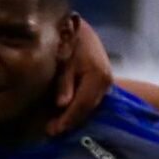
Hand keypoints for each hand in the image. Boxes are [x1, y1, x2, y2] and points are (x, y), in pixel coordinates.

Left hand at [47, 19, 112, 135]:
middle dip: (70, 121)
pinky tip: (66, 112)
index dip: (67, 119)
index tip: (53, 130)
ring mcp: (106, 82)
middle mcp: (105, 81)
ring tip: (57, 125)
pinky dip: (78, 107)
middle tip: (52, 131)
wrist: (79, 26)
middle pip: (87, 108)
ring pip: (90, 105)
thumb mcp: (64, 59)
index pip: (82, 105)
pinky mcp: (102, 81)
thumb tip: (62, 104)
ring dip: (74, 115)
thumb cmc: (69, 40)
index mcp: (97, 76)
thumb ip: (64, 82)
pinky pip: (90, 99)